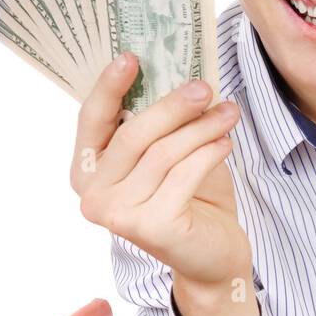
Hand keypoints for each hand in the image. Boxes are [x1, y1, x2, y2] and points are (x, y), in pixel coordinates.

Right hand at [70, 55, 257, 315]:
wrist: (212, 259)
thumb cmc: (189, 200)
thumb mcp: (168, 154)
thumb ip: (159, 124)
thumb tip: (179, 72)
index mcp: (88, 171)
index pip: (91, 120)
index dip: (109, 86)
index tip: (132, 56)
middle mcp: (93, 195)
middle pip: (133, 134)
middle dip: (173, 105)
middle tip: (205, 87)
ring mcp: (120, 216)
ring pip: (164, 153)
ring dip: (201, 127)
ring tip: (228, 112)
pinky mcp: (152, 228)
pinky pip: (185, 174)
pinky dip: (210, 153)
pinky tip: (226, 143)